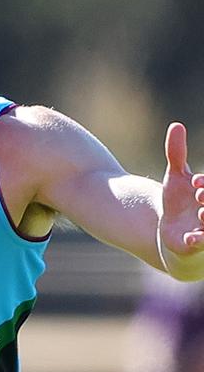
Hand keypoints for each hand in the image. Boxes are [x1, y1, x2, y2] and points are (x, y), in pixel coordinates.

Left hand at [159, 122, 203, 258]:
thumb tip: (176, 125)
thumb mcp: (175, 178)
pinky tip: (189, 238)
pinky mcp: (198, 246)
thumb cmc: (178, 204)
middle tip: (200, 196)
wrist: (171, 231)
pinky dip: (199, 242)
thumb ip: (177, 154)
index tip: (194, 182)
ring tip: (202, 215)